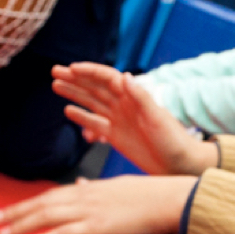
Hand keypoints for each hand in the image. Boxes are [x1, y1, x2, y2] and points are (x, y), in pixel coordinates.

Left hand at [0, 176, 197, 233]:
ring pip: (47, 216)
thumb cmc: (153, 195)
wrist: (171, 198)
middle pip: (43, 203)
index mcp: (91, 188)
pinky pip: (63, 233)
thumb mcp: (120, 187)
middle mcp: (86, 195)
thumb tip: (81, 184)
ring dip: (22, 225)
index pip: (54, 194)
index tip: (13, 209)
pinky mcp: (98, 226)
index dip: (31, 202)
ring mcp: (90, 210)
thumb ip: (97, 189)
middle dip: (17, 212)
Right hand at [52, 64, 215, 174]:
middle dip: (75, 79)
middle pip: (95, 87)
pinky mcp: (116, 137)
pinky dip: (81, 117)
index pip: (107, 78)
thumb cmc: (174, 141)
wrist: (180, 165)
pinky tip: (69, 111)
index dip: (89, 72)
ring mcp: (119, 120)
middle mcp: (124, 105)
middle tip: (55, 71)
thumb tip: (125, 75)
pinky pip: (95, 123)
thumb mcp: (158, 117)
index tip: (71, 68)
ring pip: (91, 102)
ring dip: (74, 93)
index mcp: (133, 97)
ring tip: (56, 85)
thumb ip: (141, 96)